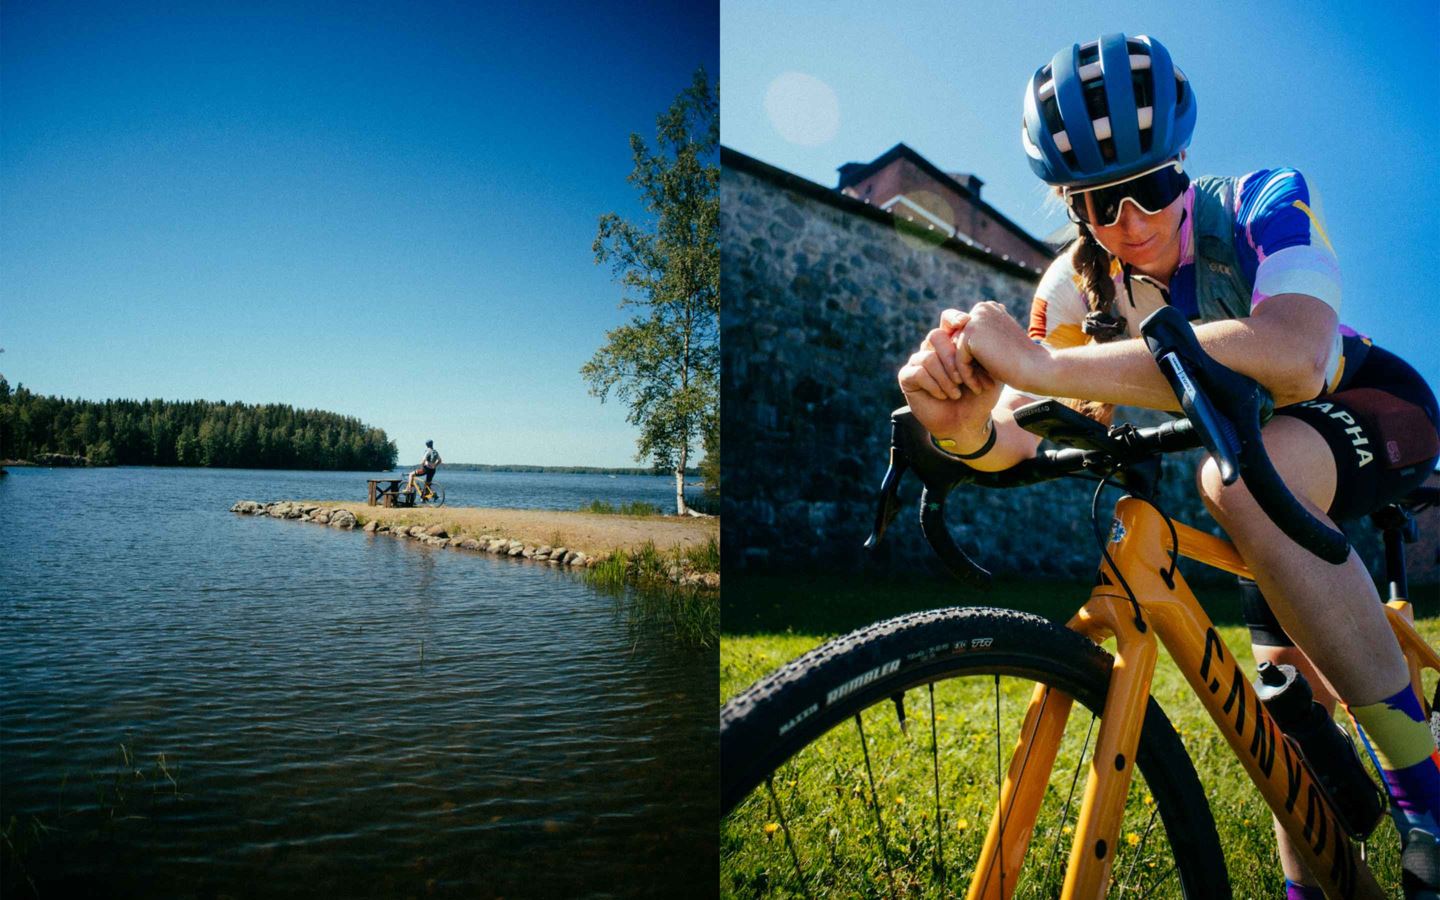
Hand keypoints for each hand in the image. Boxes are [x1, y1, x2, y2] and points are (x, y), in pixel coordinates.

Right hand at [898, 312, 1002, 446]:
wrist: (968, 423)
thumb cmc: (980, 397)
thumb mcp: (990, 371)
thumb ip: (989, 347)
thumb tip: (998, 313)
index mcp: (951, 343)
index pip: (947, 319)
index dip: (953, 318)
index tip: (966, 323)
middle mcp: (932, 349)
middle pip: (935, 336)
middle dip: (952, 357)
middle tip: (963, 379)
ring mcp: (918, 362)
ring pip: (928, 357)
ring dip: (945, 377)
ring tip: (956, 392)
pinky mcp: (907, 377)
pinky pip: (918, 372)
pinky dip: (933, 385)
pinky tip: (943, 395)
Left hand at [951, 302, 1051, 394]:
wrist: (1037, 369)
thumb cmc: (1020, 362)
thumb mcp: (997, 344)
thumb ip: (980, 338)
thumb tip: (954, 339)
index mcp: (988, 308)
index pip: (966, 336)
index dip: (973, 359)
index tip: (986, 375)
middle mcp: (981, 308)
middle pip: (958, 343)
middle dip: (967, 365)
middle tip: (981, 384)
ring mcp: (975, 319)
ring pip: (956, 352)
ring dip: (966, 372)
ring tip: (980, 387)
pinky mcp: (971, 334)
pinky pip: (958, 361)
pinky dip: (966, 377)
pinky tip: (978, 388)